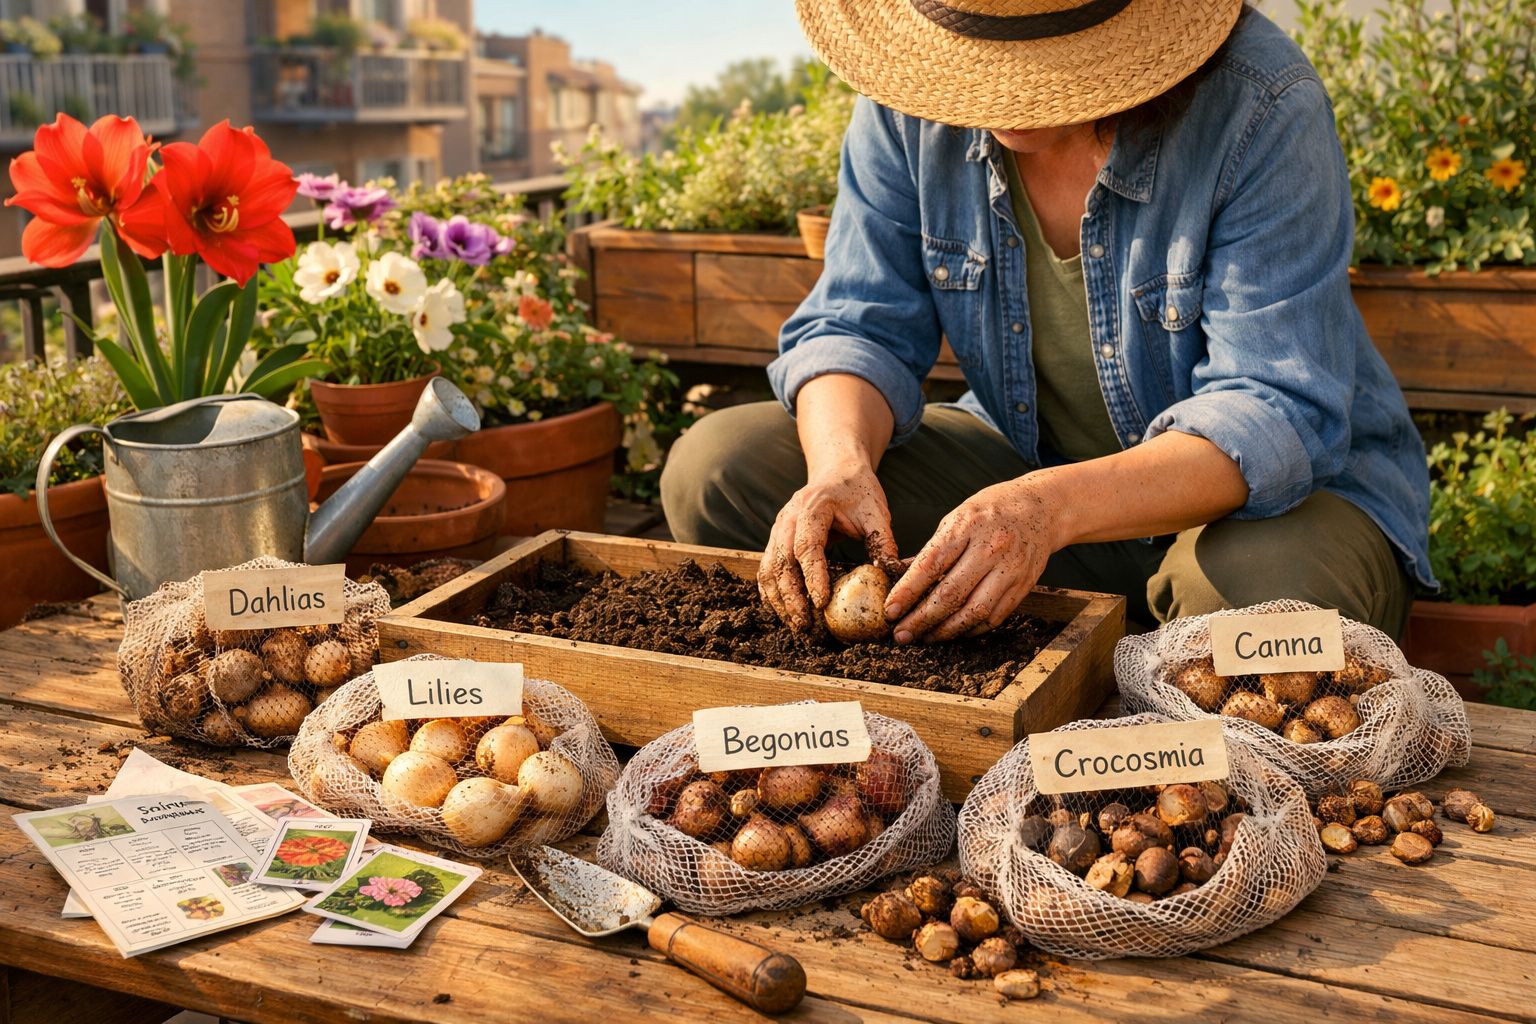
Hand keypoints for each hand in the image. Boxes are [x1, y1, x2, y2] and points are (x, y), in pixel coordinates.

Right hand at [759, 462, 899, 629]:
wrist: (838, 471)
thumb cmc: (859, 491)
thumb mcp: (876, 512)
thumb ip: (883, 542)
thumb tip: (893, 575)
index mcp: (813, 508)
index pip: (808, 546)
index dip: (813, 576)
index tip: (821, 603)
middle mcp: (788, 518)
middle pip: (782, 561)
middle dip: (791, 597)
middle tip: (805, 624)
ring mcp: (778, 529)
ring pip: (769, 568)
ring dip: (779, 599)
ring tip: (796, 625)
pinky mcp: (776, 539)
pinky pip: (767, 568)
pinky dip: (772, 592)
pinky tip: (784, 611)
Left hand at [884, 476, 1064, 643]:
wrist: (1042, 508)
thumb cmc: (992, 510)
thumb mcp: (957, 518)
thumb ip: (932, 550)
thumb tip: (902, 579)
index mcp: (967, 527)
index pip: (931, 565)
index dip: (907, 592)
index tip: (890, 610)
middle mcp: (991, 549)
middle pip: (951, 594)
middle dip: (921, 620)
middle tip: (901, 634)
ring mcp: (1010, 569)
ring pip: (974, 612)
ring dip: (946, 631)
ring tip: (925, 638)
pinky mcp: (1023, 586)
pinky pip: (994, 617)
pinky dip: (971, 629)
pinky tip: (954, 631)